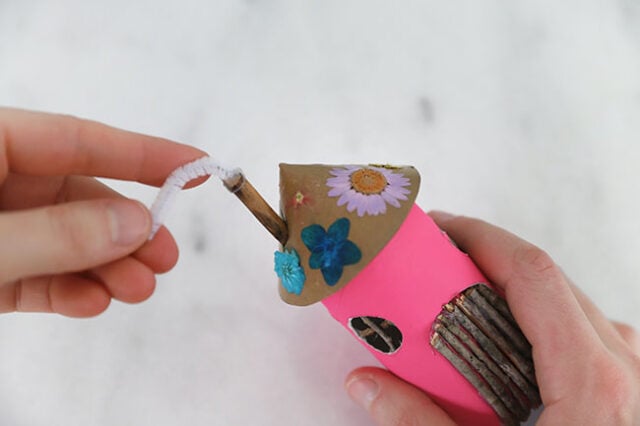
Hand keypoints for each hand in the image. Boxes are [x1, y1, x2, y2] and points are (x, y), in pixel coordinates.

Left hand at [0, 108, 206, 316]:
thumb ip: (57, 234)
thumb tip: (136, 224)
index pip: (77, 140)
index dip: (142, 153)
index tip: (197, 165)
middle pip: (74, 196)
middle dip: (124, 230)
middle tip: (165, 257)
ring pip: (59, 238)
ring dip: (102, 266)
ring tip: (137, 290)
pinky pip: (32, 272)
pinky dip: (64, 289)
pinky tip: (92, 302)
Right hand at [345, 212, 639, 424]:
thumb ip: (418, 424)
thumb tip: (365, 383)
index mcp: (593, 378)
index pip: (531, 273)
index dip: (481, 238)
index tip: (438, 228)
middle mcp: (625, 361)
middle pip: (549, 279)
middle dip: (487, 259)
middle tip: (436, 262)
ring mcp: (635, 372)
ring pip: (570, 302)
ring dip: (515, 289)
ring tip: (466, 299)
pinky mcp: (632, 386)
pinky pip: (587, 331)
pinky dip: (541, 320)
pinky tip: (512, 343)